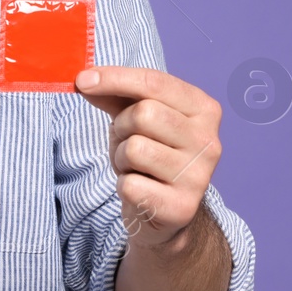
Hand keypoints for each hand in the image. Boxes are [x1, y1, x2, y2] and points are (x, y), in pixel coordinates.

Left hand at [74, 66, 222, 251]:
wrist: (168, 212)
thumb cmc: (152, 155)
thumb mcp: (137, 118)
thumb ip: (116, 95)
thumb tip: (85, 79)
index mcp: (204, 109)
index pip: (155, 83)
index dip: (115, 78)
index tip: (83, 80)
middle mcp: (208, 140)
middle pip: (143, 114)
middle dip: (121, 127)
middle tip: (128, 141)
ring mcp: (198, 175)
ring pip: (135, 149)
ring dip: (122, 158)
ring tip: (136, 167)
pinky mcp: (181, 207)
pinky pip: (130, 185)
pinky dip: (124, 186)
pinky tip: (140, 189)